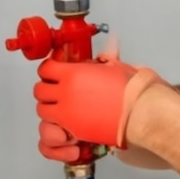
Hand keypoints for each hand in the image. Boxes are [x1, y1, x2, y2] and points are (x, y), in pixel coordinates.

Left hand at [34, 35, 164, 161]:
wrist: (140, 112)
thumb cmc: (132, 90)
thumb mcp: (117, 67)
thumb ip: (106, 58)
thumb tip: (108, 47)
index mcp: (74, 74)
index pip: (46, 69)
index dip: (49, 68)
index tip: (53, 70)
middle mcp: (66, 93)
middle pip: (39, 90)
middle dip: (46, 88)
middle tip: (55, 88)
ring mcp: (67, 114)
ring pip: (42, 111)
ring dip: (50, 108)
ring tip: (61, 106)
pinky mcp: (74, 131)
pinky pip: (53, 129)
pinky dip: (57, 126)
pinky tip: (67, 122)